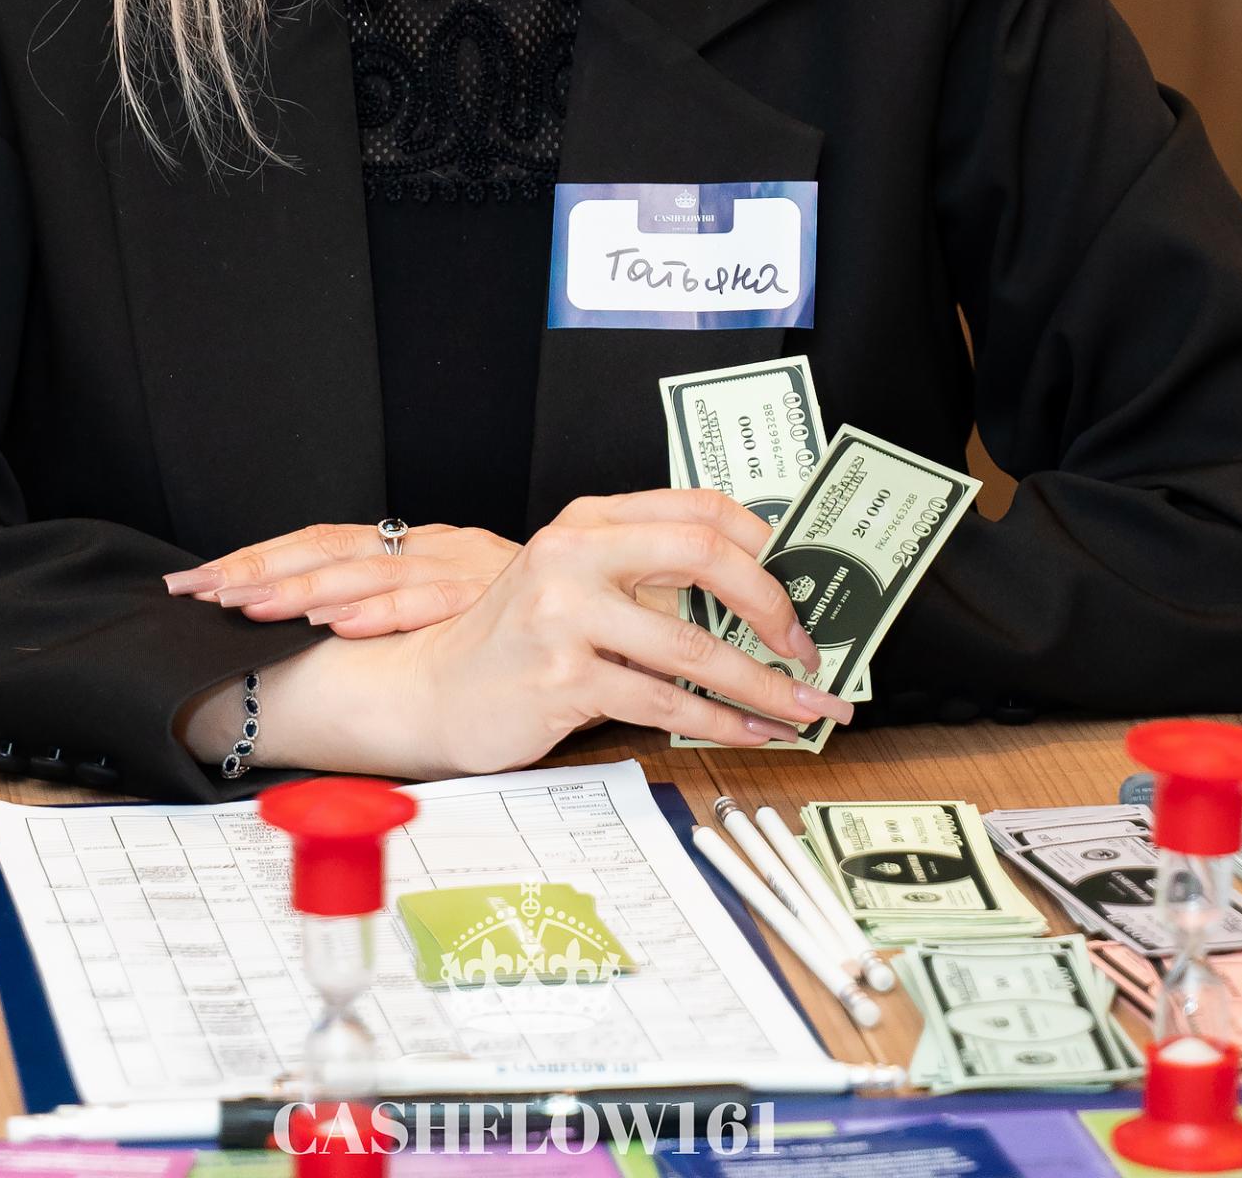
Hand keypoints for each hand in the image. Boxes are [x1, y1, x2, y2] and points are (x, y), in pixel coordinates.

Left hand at [166, 521, 519, 635]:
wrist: (621, 586)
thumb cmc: (534, 609)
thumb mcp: (462, 599)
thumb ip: (407, 607)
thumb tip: (329, 628)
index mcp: (415, 547)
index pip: (320, 543)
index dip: (259, 560)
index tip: (198, 583)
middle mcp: (428, 546)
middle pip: (327, 550)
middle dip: (258, 572)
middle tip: (199, 592)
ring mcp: (455, 566)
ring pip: (364, 571)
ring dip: (301, 589)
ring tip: (248, 607)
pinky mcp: (484, 592)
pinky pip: (423, 600)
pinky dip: (378, 610)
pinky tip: (338, 622)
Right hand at [208, 487, 854, 777]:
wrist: (432, 690)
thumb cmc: (520, 641)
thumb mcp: (579, 583)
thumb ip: (647, 577)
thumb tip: (760, 603)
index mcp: (591, 519)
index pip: (698, 508)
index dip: (764, 545)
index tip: (804, 586)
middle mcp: (576, 552)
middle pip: (703, 555)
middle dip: (772, 606)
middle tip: (809, 649)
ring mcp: (566, 614)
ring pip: (691, 646)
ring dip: (761, 685)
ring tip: (803, 708)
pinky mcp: (562, 678)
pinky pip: (662, 702)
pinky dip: (718, 723)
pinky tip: (751, 733)